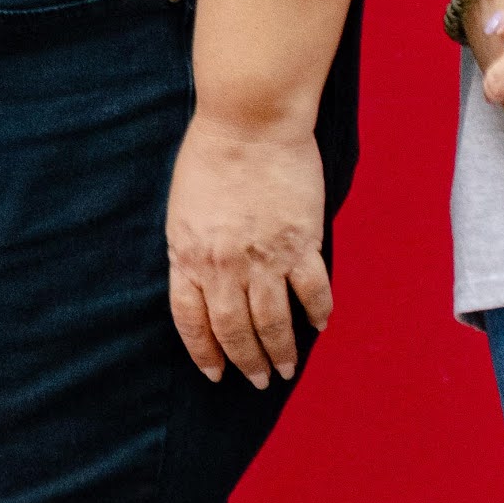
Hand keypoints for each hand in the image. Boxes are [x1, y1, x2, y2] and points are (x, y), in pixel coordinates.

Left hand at [165, 112, 334, 386]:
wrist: (249, 121)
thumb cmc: (211, 155)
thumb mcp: (184, 209)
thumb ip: (193, 248)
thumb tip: (204, 281)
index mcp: (187, 255)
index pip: (191, 321)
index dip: (204, 352)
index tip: (215, 374)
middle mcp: (223, 266)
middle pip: (234, 330)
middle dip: (246, 362)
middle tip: (259, 380)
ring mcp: (264, 258)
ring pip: (274, 322)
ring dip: (282, 351)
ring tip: (286, 368)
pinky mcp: (301, 244)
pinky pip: (313, 292)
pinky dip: (317, 314)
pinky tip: (319, 326)